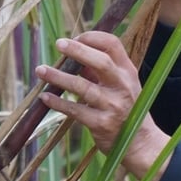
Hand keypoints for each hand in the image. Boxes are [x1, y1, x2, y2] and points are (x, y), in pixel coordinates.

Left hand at [35, 31, 171, 180]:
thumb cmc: (126, 108)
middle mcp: (122, 86)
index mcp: (127, 72)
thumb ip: (98, 71)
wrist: (140, 142)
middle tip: (59, 44)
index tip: (74, 37)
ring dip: (59, 77)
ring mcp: (113, 106)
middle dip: (78, 50)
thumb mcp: (120, 85)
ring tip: (41, 70)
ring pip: (83, 87)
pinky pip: (75, 110)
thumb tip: (72, 55)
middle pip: (101, 62)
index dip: (92, 37)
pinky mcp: (102, 124)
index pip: (113, 45)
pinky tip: (44, 97)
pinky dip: (58, 103)